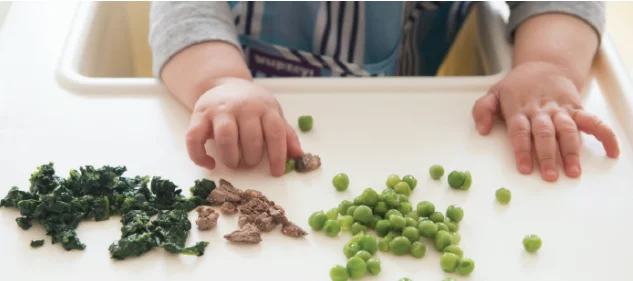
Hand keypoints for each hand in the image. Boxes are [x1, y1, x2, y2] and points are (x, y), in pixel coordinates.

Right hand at [185, 78, 302, 176]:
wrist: (224, 84)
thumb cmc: (253, 105)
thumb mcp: (273, 114)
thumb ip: (285, 134)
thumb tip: (299, 156)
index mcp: (265, 107)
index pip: (275, 133)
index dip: (277, 156)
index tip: (276, 172)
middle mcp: (243, 107)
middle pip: (250, 137)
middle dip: (252, 157)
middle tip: (251, 163)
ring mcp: (220, 110)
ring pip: (225, 137)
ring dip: (231, 157)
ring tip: (234, 163)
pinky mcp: (199, 115)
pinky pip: (194, 138)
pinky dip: (200, 156)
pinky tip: (210, 163)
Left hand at [472, 61, 619, 181]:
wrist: (545, 64)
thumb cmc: (517, 86)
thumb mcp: (493, 93)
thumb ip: (482, 110)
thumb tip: (482, 129)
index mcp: (519, 109)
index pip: (520, 131)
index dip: (522, 150)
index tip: (524, 168)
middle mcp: (541, 110)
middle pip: (545, 133)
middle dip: (548, 155)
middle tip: (550, 176)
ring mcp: (561, 109)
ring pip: (568, 130)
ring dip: (572, 151)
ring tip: (573, 171)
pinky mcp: (577, 109)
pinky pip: (593, 121)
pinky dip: (605, 135)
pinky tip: (611, 151)